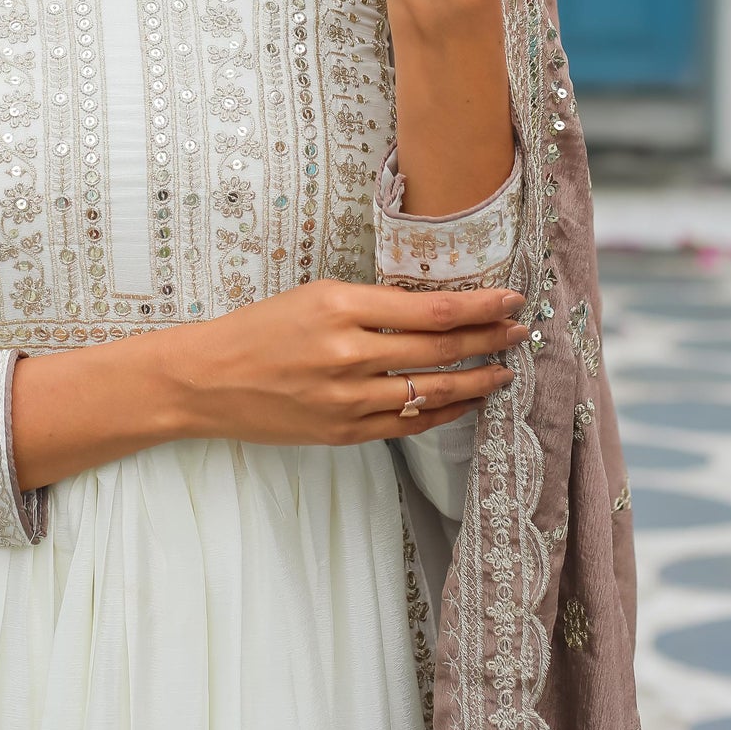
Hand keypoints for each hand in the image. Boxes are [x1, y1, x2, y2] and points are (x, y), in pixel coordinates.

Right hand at [164, 278, 527, 446]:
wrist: (208, 379)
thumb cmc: (259, 328)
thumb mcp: (315, 296)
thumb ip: (372, 305)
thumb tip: (435, 311)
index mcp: (341, 307)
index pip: (432, 309)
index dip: (481, 305)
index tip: (512, 297)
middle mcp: (349, 354)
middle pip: (441, 349)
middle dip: (491, 339)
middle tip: (523, 330)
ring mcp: (348, 399)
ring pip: (432, 390)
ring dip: (478, 379)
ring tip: (505, 369)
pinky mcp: (344, 433)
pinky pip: (408, 423)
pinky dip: (444, 411)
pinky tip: (466, 400)